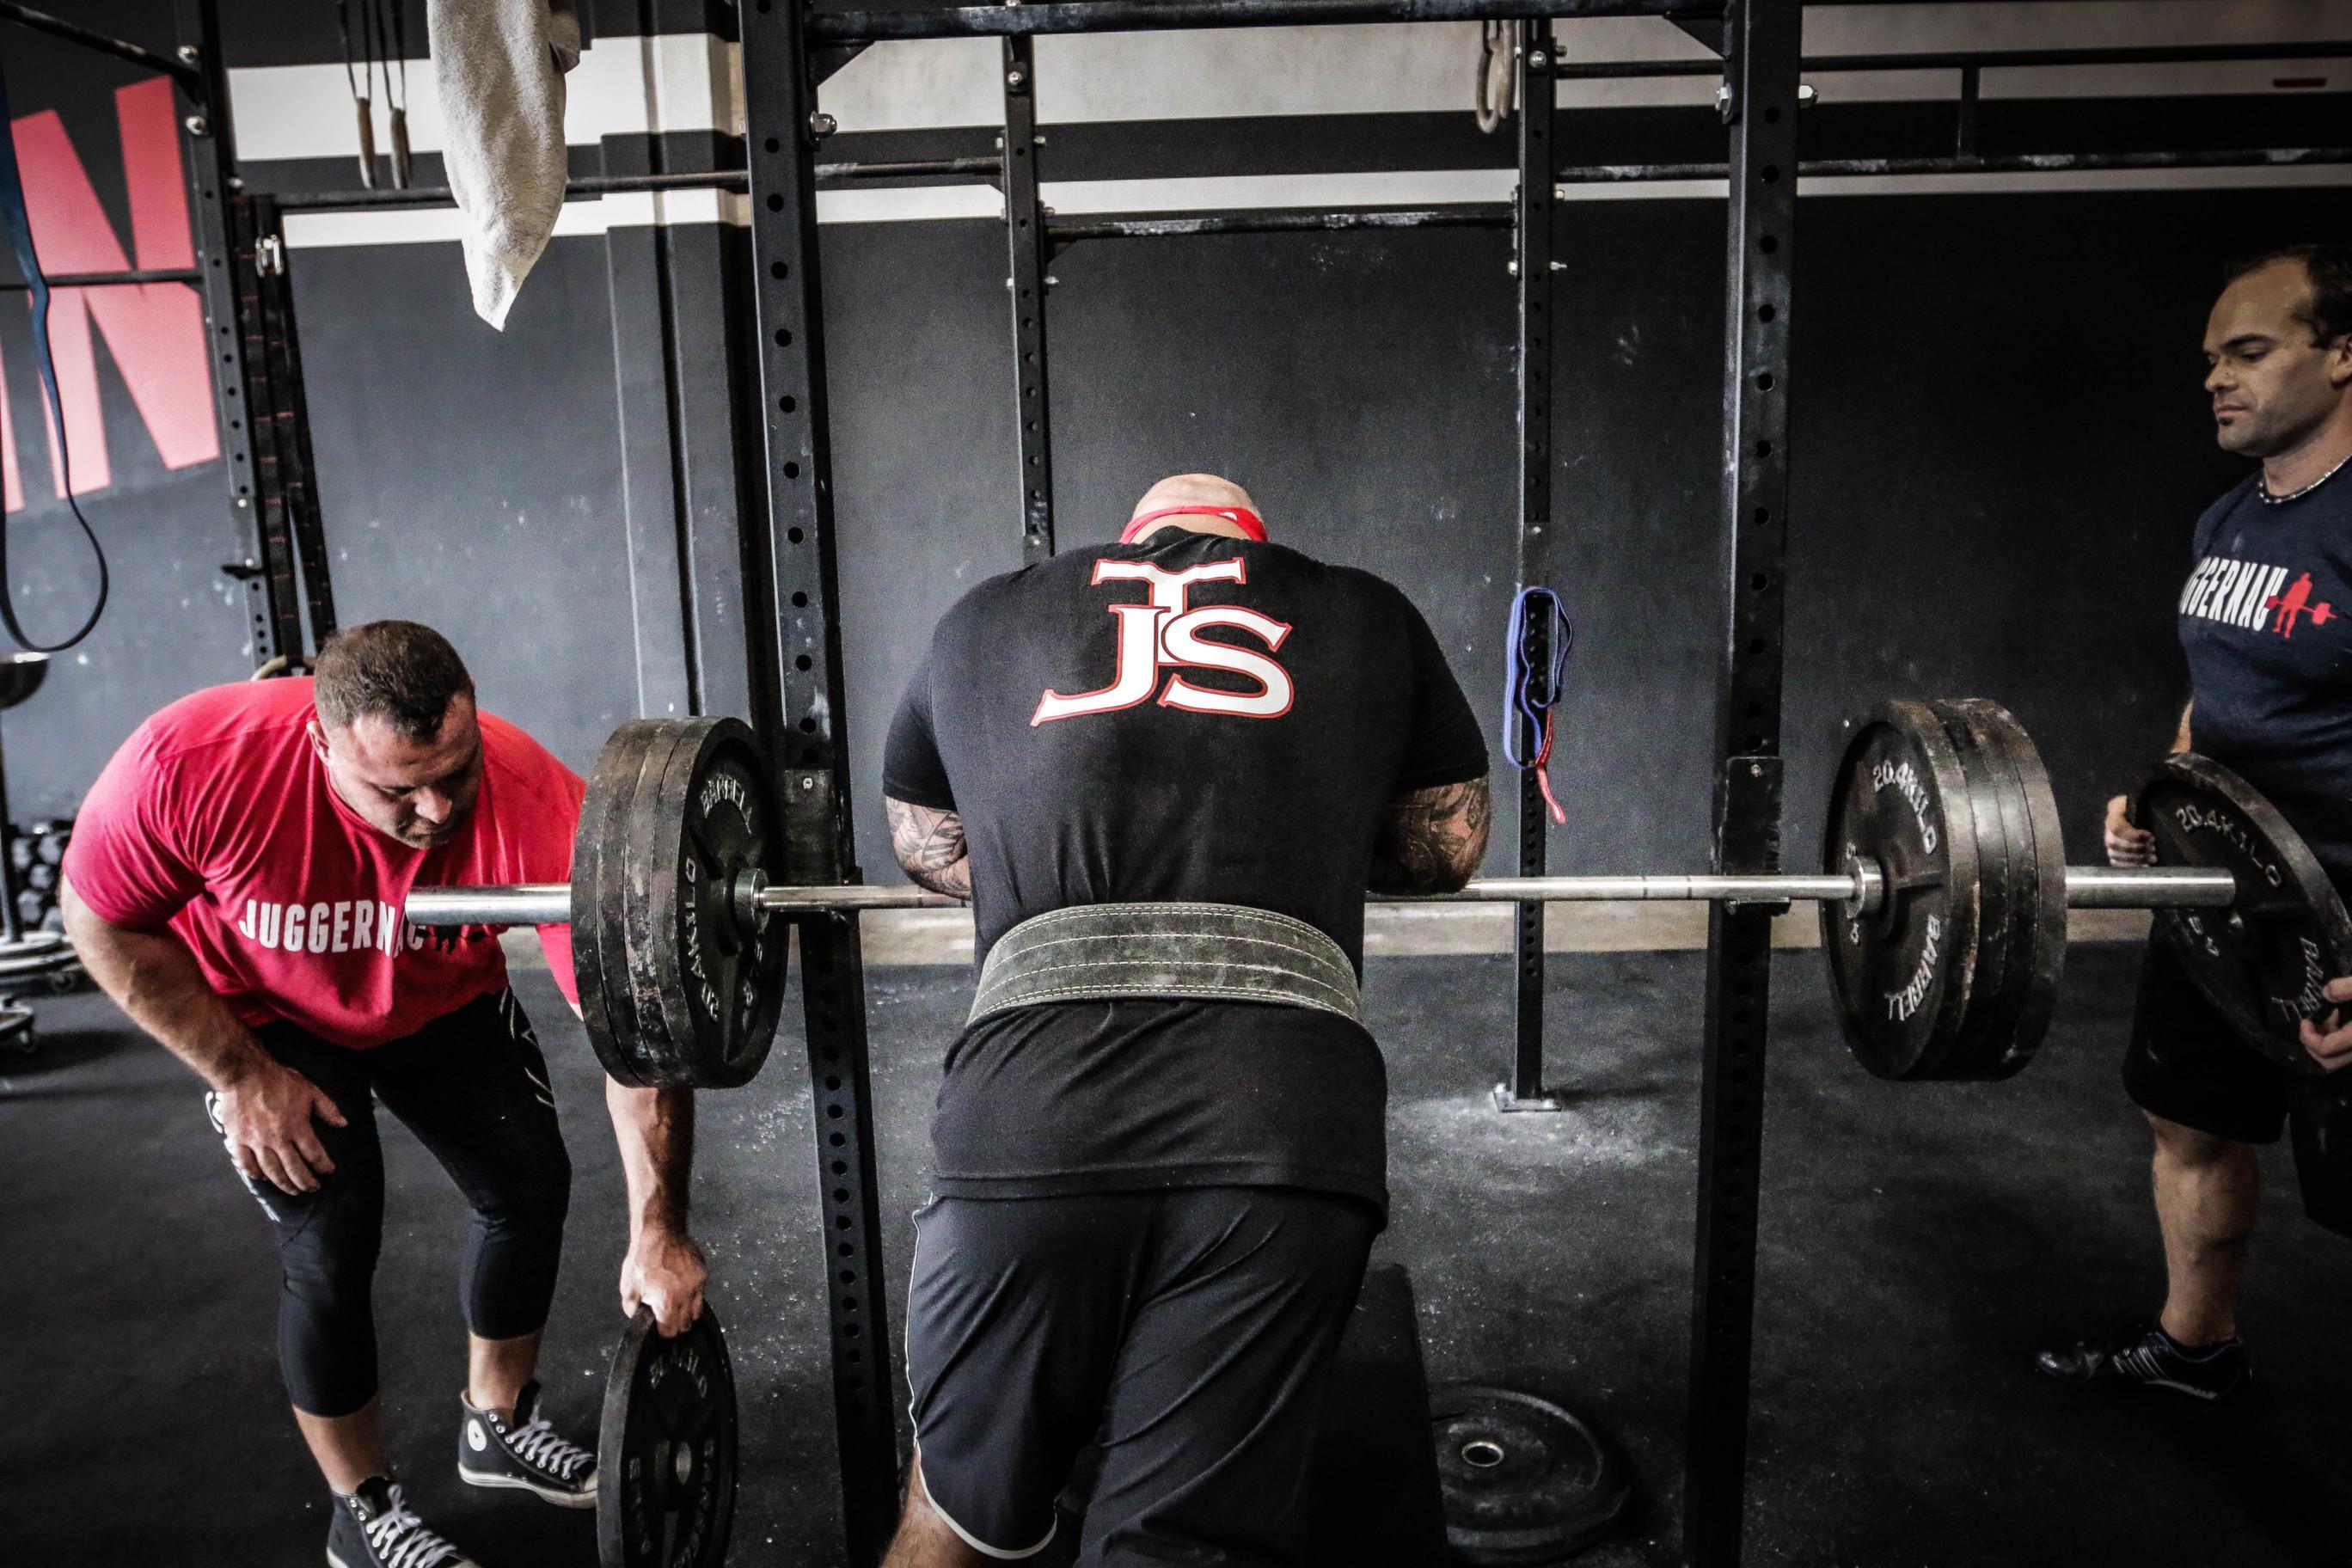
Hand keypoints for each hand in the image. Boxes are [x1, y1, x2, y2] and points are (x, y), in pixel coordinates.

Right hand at [215, 1060, 345, 1194]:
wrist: (245, 1073)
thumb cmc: (278, 1080)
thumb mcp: (310, 1090)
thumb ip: (328, 1109)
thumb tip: (343, 1124)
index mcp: (296, 1126)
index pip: (314, 1154)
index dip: (323, 1166)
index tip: (328, 1171)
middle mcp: (277, 1138)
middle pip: (294, 1168)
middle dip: (306, 1181)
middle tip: (313, 1188)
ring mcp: (255, 1141)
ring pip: (271, 1171)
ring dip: (284, 1183)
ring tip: (293, 1190)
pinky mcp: (238, 1140)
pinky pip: (246, 1163)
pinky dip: (255, 1174)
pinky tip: (263, 1179)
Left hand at [621, 1224, 707, 1335]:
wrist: (660, 1232)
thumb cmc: (643, 1257)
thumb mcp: (628, 1286)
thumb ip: (632, 1309)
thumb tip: (638, 1318)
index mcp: (667, 1302)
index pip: (670, 1331)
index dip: (663, 1333)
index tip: (659, 1329)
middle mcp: (686, 1296)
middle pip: (685, 1325)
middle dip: (675, 1325)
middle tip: (666, 1318)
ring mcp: (697, 1284)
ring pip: (696, 1312)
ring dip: (686, 1314)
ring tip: (675, 1306)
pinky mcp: (702, 1274)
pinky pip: (701, 1294)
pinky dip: (692, 1297)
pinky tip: (681, 1289)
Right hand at [2105, 794, 2155, 867]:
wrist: (2144, 808)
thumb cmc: (2149, 805)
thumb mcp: (2148, 804)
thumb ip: (2150, 810)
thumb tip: (2153, 828)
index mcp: (2116, 809)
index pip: (2116, 827)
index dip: (2132, 835)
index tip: (2150, 837)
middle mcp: (2108, 824)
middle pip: (2113, 842)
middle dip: (2135, 849)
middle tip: (2153, 849)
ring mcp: (2109, 837)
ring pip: (2113, 854)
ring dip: (2134, 859)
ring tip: (2152, 858)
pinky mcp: (2113, 849)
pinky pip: (2115, 862)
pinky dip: (2130, 865)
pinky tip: (2144, 865)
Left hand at [2298, 979, 2351, 1071]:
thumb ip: (2348, 988)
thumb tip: (2326, 993)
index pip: (2324, 1049)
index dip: (2307, 1036)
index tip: (2305, 1020)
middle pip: (2328, 1062)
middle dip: (2313, 1043)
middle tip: (2312, 1023)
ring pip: (2336, 1057)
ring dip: (2325, 1039)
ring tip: (2330, 1015)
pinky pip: (2345, 1050)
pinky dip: (2336, 1037)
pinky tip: (2338, 1018)